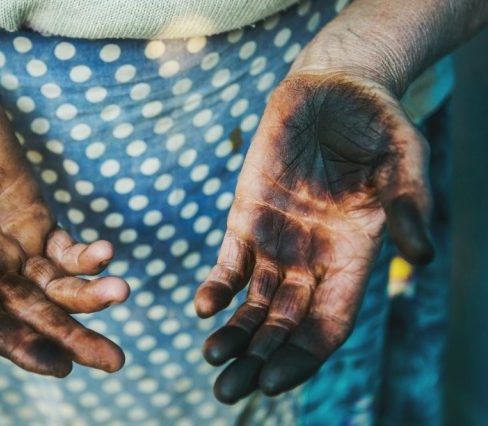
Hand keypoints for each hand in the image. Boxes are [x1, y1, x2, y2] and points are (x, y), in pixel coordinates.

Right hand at [0, 34, 128, 376]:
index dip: (19, 345)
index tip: (59, 364)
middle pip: (32, 315)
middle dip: (72, 338)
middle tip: (114, 359)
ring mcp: (14, 246)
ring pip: (57, 287)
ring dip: (91, 297)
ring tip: (122, 292)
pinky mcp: (38, 220)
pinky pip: (68, 250)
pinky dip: (89, 257)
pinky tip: (107, 253)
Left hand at [194, 71, 433, 402]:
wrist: (332, 90)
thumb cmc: (375, 125)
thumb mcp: (405, 161)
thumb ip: (411, 206)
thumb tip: (421, 256)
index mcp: (354, 258)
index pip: (328, 323)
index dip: (303, 357)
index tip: (273, 383)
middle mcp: (312, 259)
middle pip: (284, 324)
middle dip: (257, 358)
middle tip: (228, 391)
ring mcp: (276, 241)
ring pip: (253, 302)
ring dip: (233, 333)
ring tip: (212, 360)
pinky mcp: (246, 216)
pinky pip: (229, 261)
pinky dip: (216, 285)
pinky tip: (204, 307)